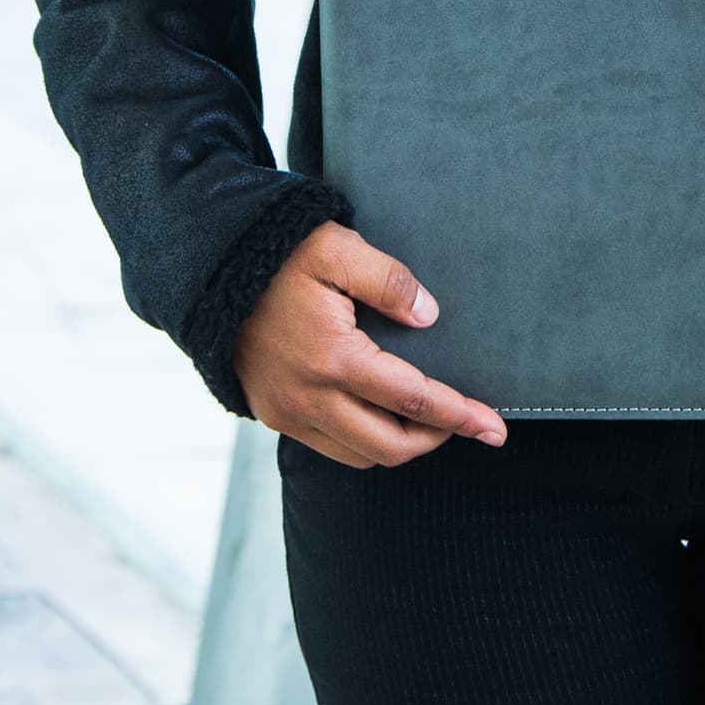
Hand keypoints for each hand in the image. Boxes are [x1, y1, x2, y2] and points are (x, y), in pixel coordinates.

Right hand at [234, 222, 507, 468]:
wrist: (210, 267)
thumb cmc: (278, 253)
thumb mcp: (337, 249)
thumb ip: (389, 281)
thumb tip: (430, 317)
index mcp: (332, 359)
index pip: (412, 400)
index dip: (459, 416)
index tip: (494, 428)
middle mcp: (309, 398)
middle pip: (390, 446)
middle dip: (436, 438)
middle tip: (466, 421)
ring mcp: (287, 412)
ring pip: (360, 455)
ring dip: (399, 444)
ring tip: (426, 418)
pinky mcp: (272, 413)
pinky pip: (330, 447)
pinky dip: (363, 441)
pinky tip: (379, 415)